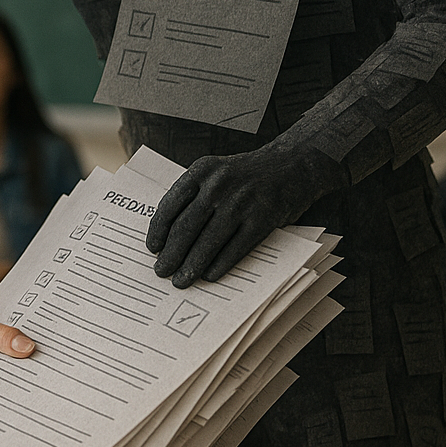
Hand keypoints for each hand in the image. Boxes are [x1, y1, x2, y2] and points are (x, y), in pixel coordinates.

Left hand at [146, 142, 345, 287]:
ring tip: (181, 280)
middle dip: (171, 253)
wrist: (293, 165)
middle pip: (186, 226)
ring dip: (192, 265)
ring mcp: (241, 202)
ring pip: (208, 241)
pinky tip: (209, 276)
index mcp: (202, 170)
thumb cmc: (246, 175)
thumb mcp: (216, 172)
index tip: (152, 248)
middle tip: (161, 271)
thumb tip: (169, 234)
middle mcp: (219, 185)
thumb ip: (195, 194)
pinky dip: (220, 265)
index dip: (158, 230)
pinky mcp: (262, 219)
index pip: (170, 204)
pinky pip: (235, 248)